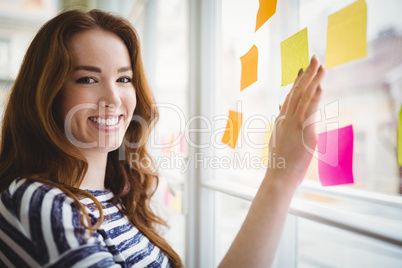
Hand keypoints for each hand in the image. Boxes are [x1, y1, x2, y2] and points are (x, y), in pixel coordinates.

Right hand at [267, 55, 324, 187]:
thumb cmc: (280, 161)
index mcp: (281, 120)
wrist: (278, 176)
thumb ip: (281, 121)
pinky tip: (320, 87)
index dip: (297, 80)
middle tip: (314, 58)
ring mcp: (294, 124)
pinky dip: (314, 98)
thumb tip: (281, 106)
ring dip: (313, 80)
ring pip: (303, 97)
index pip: (290, 95)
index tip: (302, 68)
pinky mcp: (304, 132)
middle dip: (306, 73)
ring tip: (321, 65)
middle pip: (296, 91)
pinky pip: (309, 111)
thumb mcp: (278, 138)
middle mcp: (286, 118)